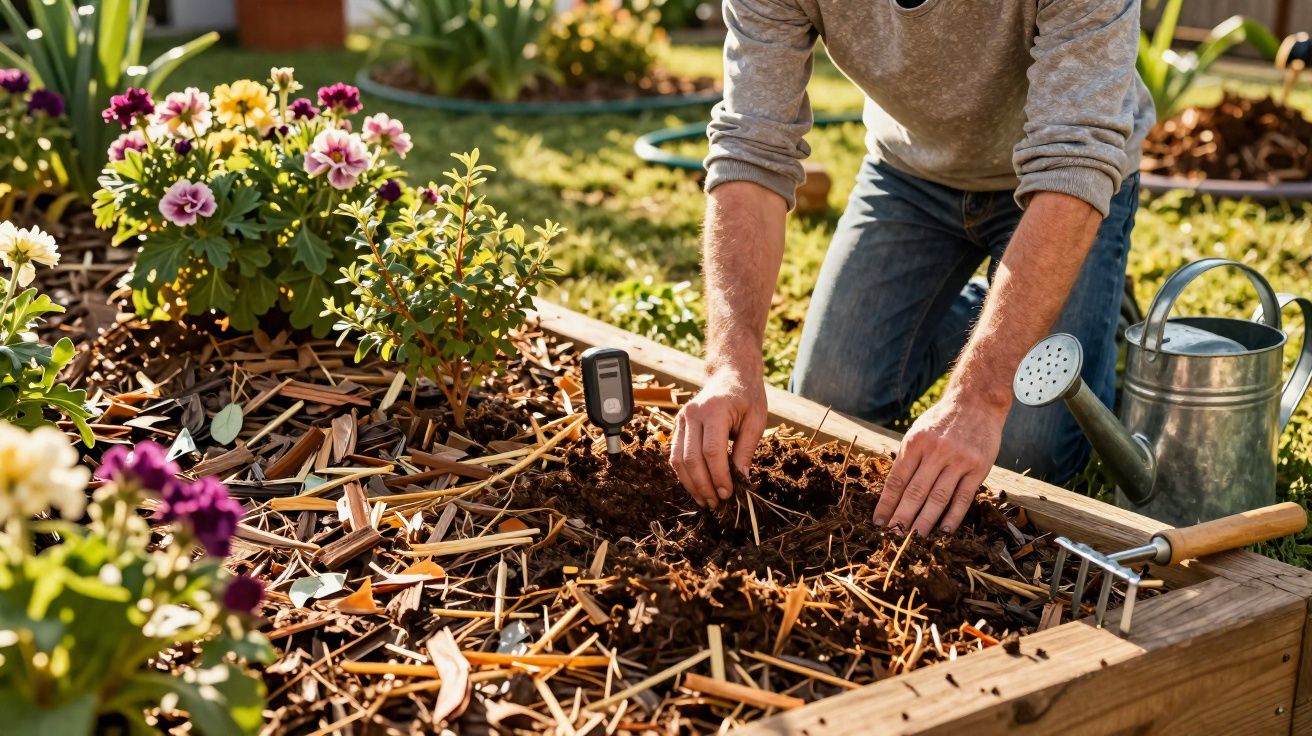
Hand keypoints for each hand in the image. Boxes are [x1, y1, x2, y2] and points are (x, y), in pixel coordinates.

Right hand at [670, 362, 767, 508]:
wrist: (731, 375)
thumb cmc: (747, 397)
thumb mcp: (756, 421)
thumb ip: (746, 450)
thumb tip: (741, 481)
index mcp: (714, 410)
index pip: (712, 451)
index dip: (719, 476)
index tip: (729, 494)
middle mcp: (692, 414)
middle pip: (692, 458)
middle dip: (704, 485)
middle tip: (717, 503)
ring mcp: (681, 419)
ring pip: (678, 459)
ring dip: (691, 484)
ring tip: (706, 500)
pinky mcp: (677, 425)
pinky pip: (675, 455)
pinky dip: (684, 474)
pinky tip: (697, 487)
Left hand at [873, 390, 1004, 536]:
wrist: (977, 402)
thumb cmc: (942, 421)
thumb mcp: (918, 431)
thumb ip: (908, 458)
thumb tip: (892, 492)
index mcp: (916, 443)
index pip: (897, 479)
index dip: (886, 503)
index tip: (878, 522)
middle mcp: (936, 451)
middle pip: (915, 491)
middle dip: (902, 517)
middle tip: (893, 537)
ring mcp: (959, 460)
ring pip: (938, 497)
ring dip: (925, 521)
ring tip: (914, 539)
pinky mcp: (978, 468)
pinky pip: (963, 497)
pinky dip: (953, 516)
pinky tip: (944, 531)